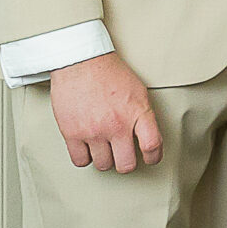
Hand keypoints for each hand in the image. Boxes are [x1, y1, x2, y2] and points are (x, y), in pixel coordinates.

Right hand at [50, 51, 162, 172]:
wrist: (81, 62)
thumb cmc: (109, 73)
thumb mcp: (138, 91)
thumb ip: (143, 115)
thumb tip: (147, 137)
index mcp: (137, 112)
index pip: (152, 146)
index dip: (154, 157)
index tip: (150, 158)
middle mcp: (116, 125)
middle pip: (126, 164)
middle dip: (126, 162)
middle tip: (123, 155)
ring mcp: (93, 131)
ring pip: (103, 165)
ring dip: (105, 159)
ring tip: (104, 147)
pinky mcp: (72, 134)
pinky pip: (80, 161)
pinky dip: (84, 158)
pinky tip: (88, 148)